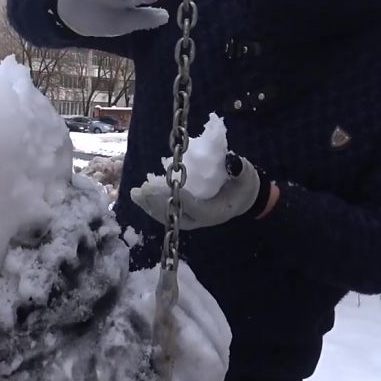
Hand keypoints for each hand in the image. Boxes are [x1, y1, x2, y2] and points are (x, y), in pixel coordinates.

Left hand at [130, 154, 271, 229]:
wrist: (241, 197)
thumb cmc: (242, 185)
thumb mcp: (245, 176)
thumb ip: (239, 169)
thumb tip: (232, 161)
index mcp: (215, 212)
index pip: (196, 207)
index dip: (182, 198)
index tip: (168, 186)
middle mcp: (199, 219)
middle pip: (176, 214)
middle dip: (159, 202)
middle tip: (145, 189)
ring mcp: (189, 219)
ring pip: (165, 216)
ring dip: (148, 205)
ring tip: (135, 193)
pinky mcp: (181, 213)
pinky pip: (162, 212)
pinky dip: (148, 205)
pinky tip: (137, 196)